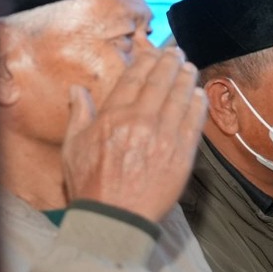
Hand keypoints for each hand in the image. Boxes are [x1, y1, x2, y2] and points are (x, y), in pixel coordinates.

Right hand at [62, 43, 205, 223]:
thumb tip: (77, 89)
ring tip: (190, 68)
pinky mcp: (182, 154)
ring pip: (180, 98)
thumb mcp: (73, 146)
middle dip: (170, 64)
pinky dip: (198, 105)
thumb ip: (79, 114)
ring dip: (187, 79)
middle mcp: (141, 121)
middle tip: (177, 54)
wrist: (115, 218)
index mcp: (113, 116)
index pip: (134, 79)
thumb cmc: (90, 184)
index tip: (153, 53)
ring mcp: (164, 137)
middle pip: (160, 82)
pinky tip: (199, 94)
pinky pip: (194, 122)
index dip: (146, 62)